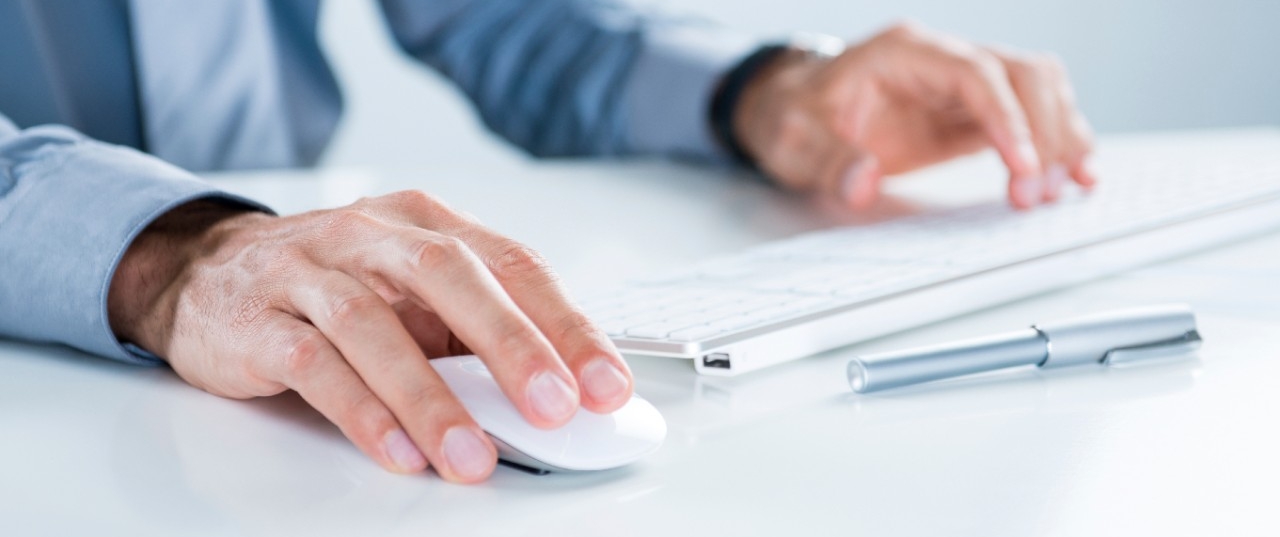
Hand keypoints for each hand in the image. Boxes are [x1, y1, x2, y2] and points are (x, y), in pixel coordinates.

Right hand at [107, 193, 633, 482]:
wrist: (209, 272)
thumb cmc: (336, 284)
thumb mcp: (413, 292)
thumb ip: (475, 331)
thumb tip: (559, 392)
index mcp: (427, 222)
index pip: (513, 264)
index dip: (565, 325)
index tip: (605, 384)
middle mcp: (372, 234)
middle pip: (452, 275)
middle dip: (511, 344)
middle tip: (554, 405)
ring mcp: (310, 272)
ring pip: (375, 327)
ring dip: (431, 398)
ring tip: (472, 454)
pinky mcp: (258, 320)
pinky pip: (315, 366)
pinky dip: (362, 413)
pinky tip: (399, 451)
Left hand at [734, 22, 1096, 209]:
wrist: (795, 112)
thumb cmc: (796, 117)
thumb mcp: (795, 141)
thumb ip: (828, 159)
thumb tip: (861, 182)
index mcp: (902, 52)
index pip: (973, 72)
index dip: (1006, 117)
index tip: (1022, 167)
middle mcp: (942, 59)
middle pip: (1022, 74)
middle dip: (1044, 132)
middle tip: (1038, 194)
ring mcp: (963, 83)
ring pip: (1040, 89)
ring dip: (1060, 136)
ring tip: (1061, 191)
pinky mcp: (972, 113)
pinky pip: (1032, 116)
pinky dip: (1056, 143)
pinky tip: (1071, 177)